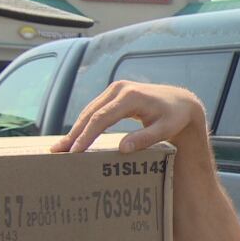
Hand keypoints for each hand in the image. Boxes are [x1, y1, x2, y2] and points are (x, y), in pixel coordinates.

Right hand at [51, 80, 205, 152]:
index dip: (86, 135)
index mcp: (130, 97)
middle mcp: (119, 89)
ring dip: (76, 129)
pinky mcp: (115, 93)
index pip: (101, 118)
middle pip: (91, 113)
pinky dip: (85, 122)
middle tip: (58, 151)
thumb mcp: (166, 130)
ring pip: (90, 110)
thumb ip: (145, 139)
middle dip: (75, 133)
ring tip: (61, 147)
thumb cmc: (175, 118)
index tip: (75, 151)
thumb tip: (122, 149)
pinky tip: (76, 136)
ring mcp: (116, 89)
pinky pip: (96, 109)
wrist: (182, 102)